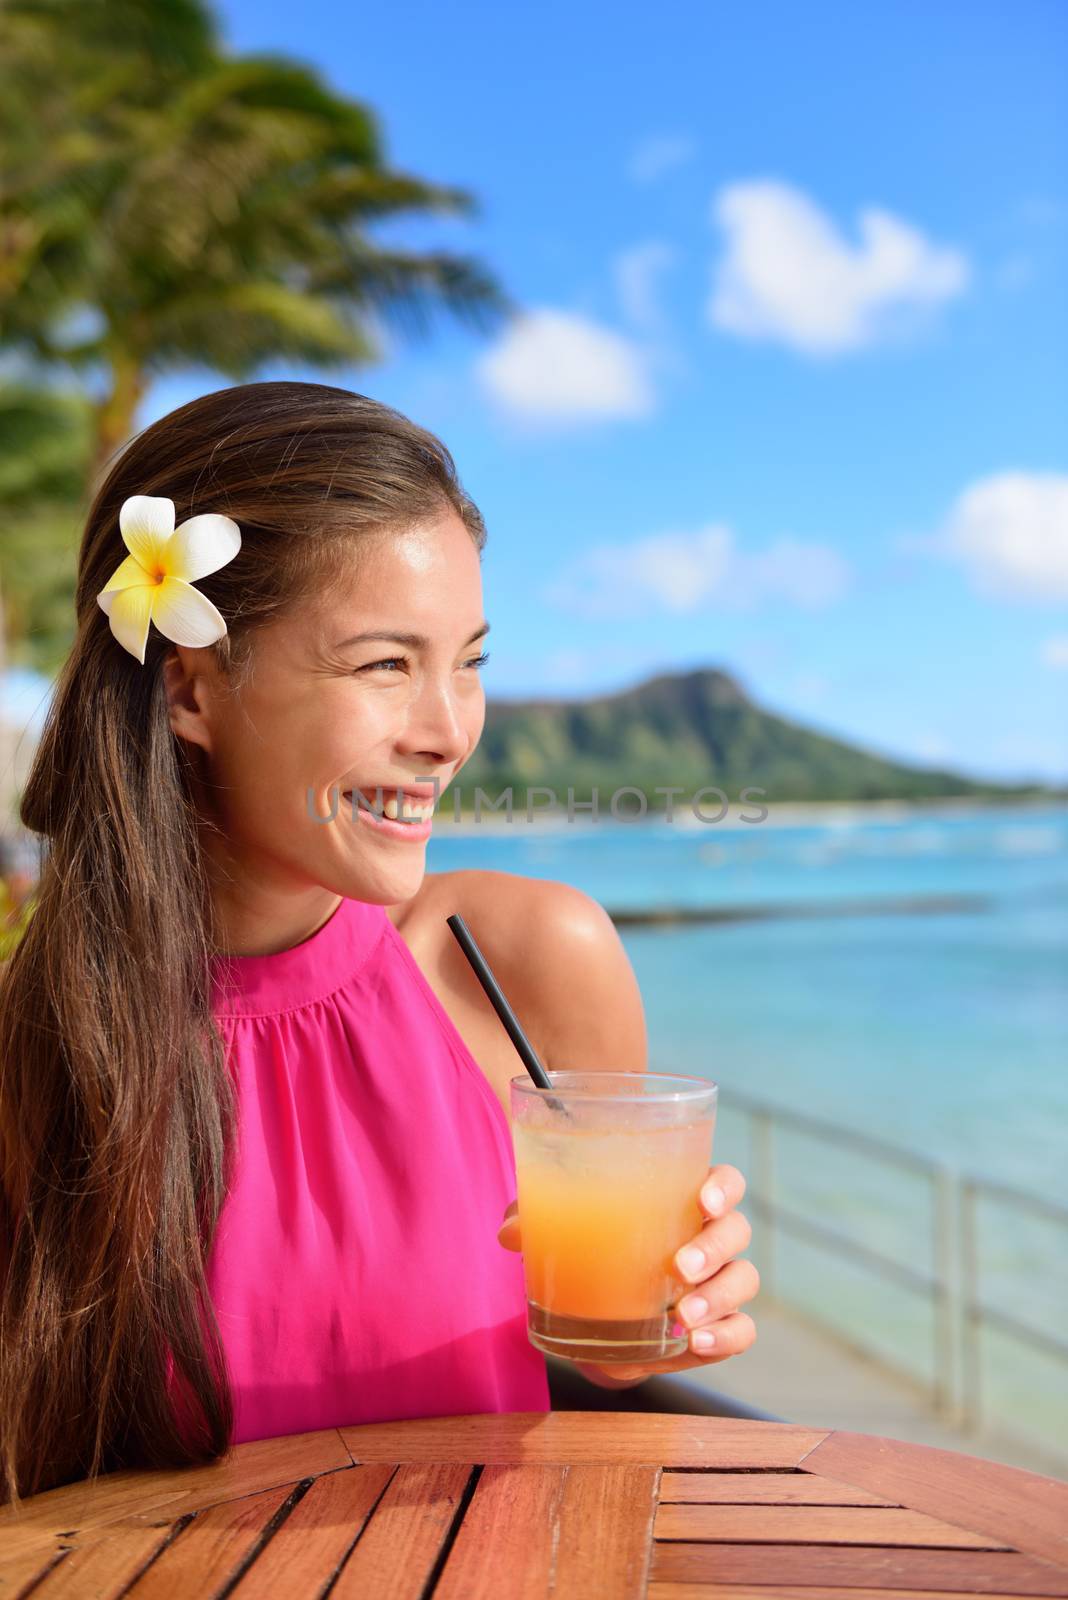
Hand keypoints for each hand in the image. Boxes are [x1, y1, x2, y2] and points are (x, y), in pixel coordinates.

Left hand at [497, 1163, 758, 1386]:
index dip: (723, 1188)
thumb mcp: (559, 1232)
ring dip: (719, 1297)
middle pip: (736, 1231)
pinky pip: (741, 1331)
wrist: (589, 1324)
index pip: (724, 1181)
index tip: (703, 1202)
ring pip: (743, 1281)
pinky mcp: (715, 1328)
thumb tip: (509, 1233)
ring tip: (683, 1318)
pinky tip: (696, 1342)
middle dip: (714, 1249)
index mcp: (682, 1200)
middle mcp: (710, 1237)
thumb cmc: (586, 1254)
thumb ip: (535, 1222)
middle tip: (679, 1267)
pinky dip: (726, 1337)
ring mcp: (718, 1283)